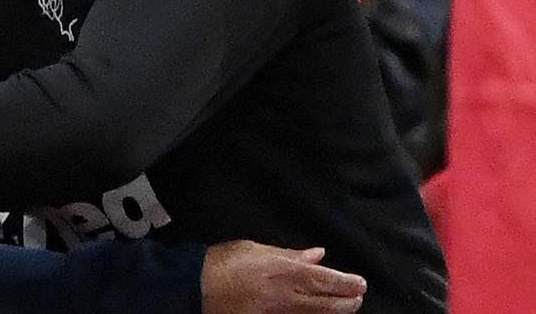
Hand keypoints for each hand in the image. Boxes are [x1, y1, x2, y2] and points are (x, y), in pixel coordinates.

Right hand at [202, 241, 366, 313]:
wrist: (196, 287)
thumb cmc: (224, 262)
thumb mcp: (256, 249)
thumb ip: (289, 254)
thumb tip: (317, 256)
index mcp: (283, 273)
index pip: (326, 280)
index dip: (347, 283)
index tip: (360, 283)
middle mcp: (285, 297)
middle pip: (327, 305)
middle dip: (348, 303)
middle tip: (358, 298)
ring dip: (334, 312)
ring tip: (343, 307)